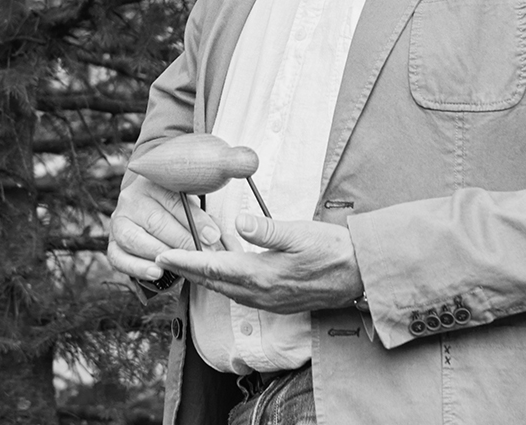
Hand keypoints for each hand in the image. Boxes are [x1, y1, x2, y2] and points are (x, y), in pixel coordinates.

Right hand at [107, 175, 221, 282]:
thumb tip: (213, 237)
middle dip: (181, 241)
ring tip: (178, 264)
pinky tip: (156, 273)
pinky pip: (118, 257)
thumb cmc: (172, 207)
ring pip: (134, 238)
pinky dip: (137, 267)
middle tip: (200, 255)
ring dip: (159, 253)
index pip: (174, 201)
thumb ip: (197, 215)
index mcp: (151, 183)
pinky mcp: (112, 244)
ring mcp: (118, 222)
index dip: (195, 221)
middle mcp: (131, 200)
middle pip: (155, 221)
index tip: (213, 237)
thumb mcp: (185, 201)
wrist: (144, 208)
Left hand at [156, 213, 364, 314]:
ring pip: (227, 291)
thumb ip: (268, 230)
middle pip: (215, 283)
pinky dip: (226, 283)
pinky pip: (242, 294)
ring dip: (206, 278)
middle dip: (188, 272)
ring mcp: (270, 301)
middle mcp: (262, 294)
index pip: (214, 268)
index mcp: (263, 275)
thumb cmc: (334, 250)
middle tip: (164, 259)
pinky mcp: (279, 302)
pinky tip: (226, 271)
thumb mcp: (301, 233)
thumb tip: (240, 223)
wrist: (362, 275)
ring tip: (189, 264)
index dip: (185, 262)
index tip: (162, 256)